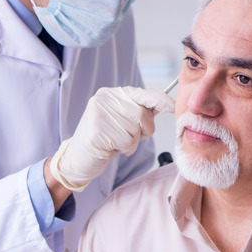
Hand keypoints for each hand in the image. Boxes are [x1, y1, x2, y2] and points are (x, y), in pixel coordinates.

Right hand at [49, 87, 174, 191]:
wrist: (78, 158)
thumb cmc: (104, 140)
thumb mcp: (122, 121)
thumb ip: (139, 112)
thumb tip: (164, 103)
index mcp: (113, 93)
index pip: (143, 94)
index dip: (161, 100)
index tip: (174, 105)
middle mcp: (105, 98)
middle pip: (143, 115)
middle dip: (143, 131)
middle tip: (128, 137)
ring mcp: (99, 113)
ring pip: (135, 130)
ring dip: (131, 142)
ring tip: (115, 142)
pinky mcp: (97, 130)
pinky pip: (126, 141)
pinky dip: (123, 149)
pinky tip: (110, 147)